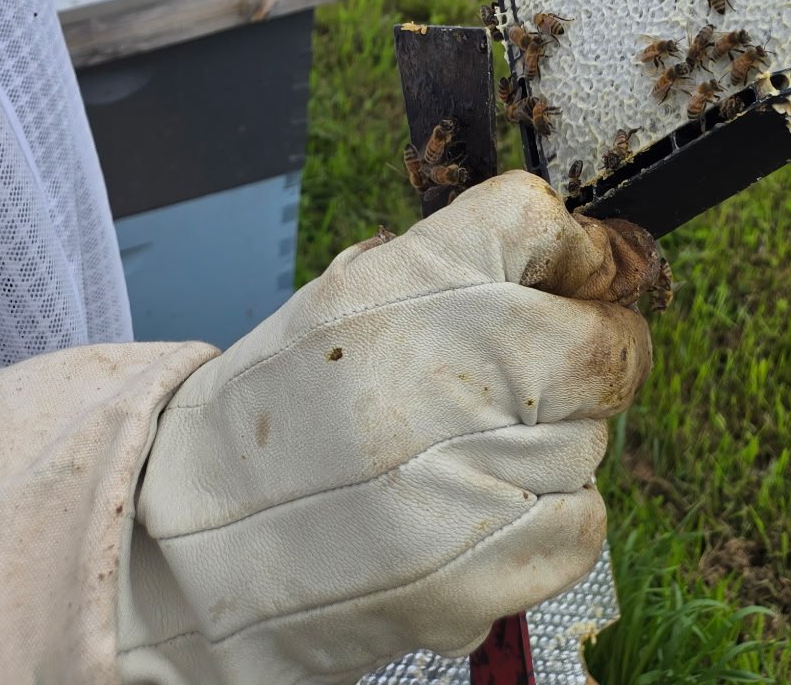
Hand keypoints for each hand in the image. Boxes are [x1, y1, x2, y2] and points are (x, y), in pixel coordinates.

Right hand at [117, 173, 653, 683]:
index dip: (581, 248)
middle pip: (600, 344)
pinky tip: (482, 510)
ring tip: (471, 453)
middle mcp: (444, 367)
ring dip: (557, 441)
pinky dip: (552, 517)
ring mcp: (468, 475)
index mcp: (405, 282)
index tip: (588, 271)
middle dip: (599, 353)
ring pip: (591, 439)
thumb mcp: (351, 297)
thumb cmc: (285, 411)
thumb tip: (594, 262)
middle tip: (563, 368)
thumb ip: (465, 266)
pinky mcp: (483, 569)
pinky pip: (581, 521)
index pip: (538, 222)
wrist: (190, 545)